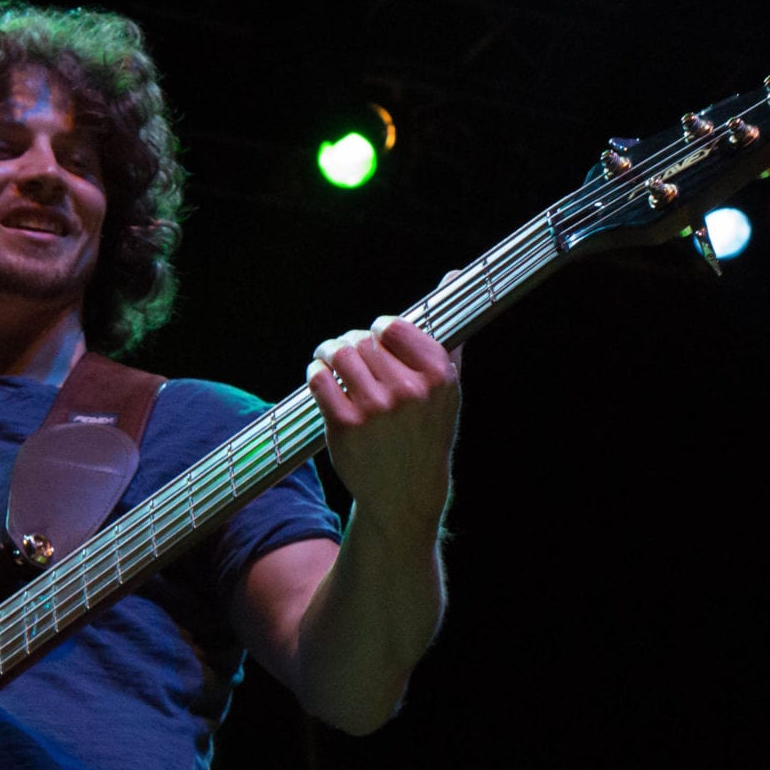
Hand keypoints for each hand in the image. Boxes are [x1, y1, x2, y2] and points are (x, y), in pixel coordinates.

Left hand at [306, 313, 461, 545]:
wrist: (405, 492)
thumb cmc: (426, 434)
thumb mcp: (447, 389)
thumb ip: (447, 332)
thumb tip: (454, 276)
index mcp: (438, 376)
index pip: (394, 326)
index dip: (380, 330)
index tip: (377, 337)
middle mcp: (409, 391)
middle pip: (362, 340)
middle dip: (351, 343)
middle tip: (346, 351)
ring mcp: (375, 410)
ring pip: (339, 355)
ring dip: (329, 352)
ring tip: (329, 358)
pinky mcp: (345, 426)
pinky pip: (319, 380)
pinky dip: (315, 373)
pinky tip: (321, 377)